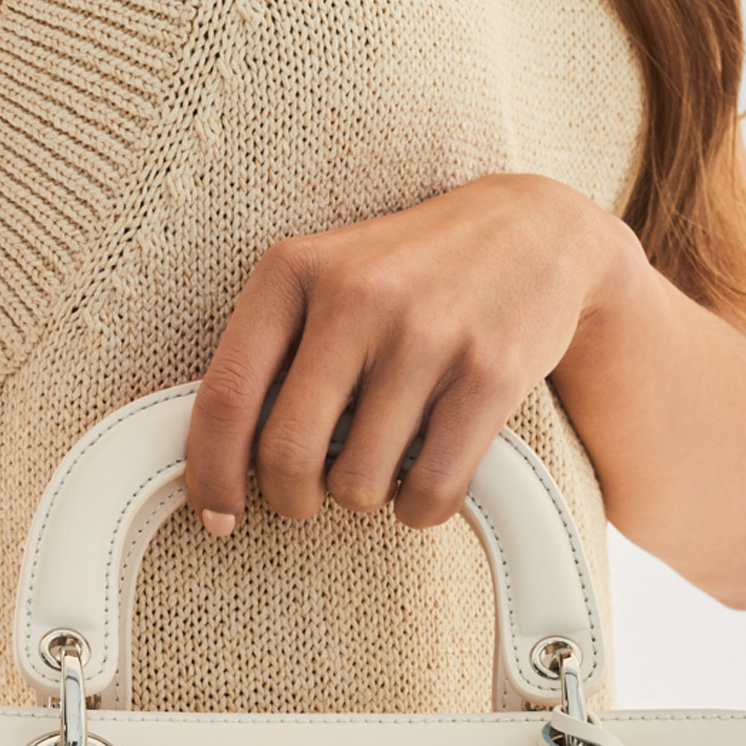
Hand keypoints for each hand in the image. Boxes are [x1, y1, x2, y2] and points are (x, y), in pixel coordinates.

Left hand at [184, 175, 642, 532]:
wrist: (534, 231)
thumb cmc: (408, 273)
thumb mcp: (324, 278)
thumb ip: (270, 351)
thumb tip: (218, 463)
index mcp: (294, 271)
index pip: (226, 396)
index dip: (212, 473)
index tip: (218, 514)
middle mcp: (356, 297)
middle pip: (287, 454)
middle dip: (291, 498)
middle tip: (307, 495)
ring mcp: (426, 336)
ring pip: (357, 482)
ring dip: (361, 497)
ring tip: (378, 463)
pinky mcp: (488, 375)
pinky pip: (430, 490)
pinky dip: (418, 508)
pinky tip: (422, 480)